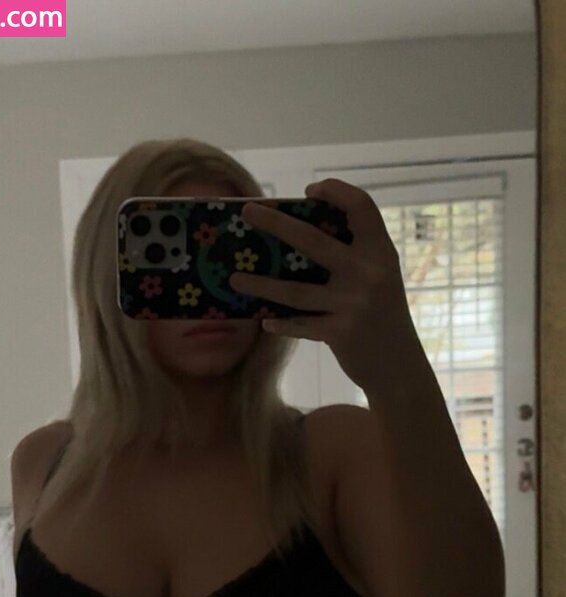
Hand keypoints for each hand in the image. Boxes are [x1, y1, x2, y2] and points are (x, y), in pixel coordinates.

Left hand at [229, 178, 423, 394]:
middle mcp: (369, 273)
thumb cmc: (384, 318)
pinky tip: (265, 320)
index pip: (361, 206)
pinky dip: (282, 323)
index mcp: (381, 252)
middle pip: (313, 240)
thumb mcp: (382, 279)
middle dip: (275, 223)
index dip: (336, 191)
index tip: (310, 190)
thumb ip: (356, 258)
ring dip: (260, 284)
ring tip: (234, 279)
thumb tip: (300, 239)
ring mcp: (354, 304)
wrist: (401, 367)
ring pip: (296, 290)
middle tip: (248, 211)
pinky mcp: (341, 333)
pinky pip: (301, 325)